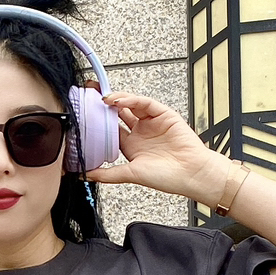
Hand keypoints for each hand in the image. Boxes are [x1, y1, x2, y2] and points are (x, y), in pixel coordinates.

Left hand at [85, 92, 228, 202]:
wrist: (191, 173)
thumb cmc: (167, 177)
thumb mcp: (131, 174)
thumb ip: (108, 174)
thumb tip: (85, 175)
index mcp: (131, 146)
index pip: (110, 129)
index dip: (98, 122)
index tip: (84, 116)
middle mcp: (140, 132)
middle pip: (119, 113)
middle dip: (105, 105)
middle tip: (90, 97)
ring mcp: (151, 122)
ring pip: (131, 104)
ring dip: (117, 99)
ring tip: (103, 98)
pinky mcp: (163, 114)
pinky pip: (145, 103)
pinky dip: (132, 100)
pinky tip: (120, 101)